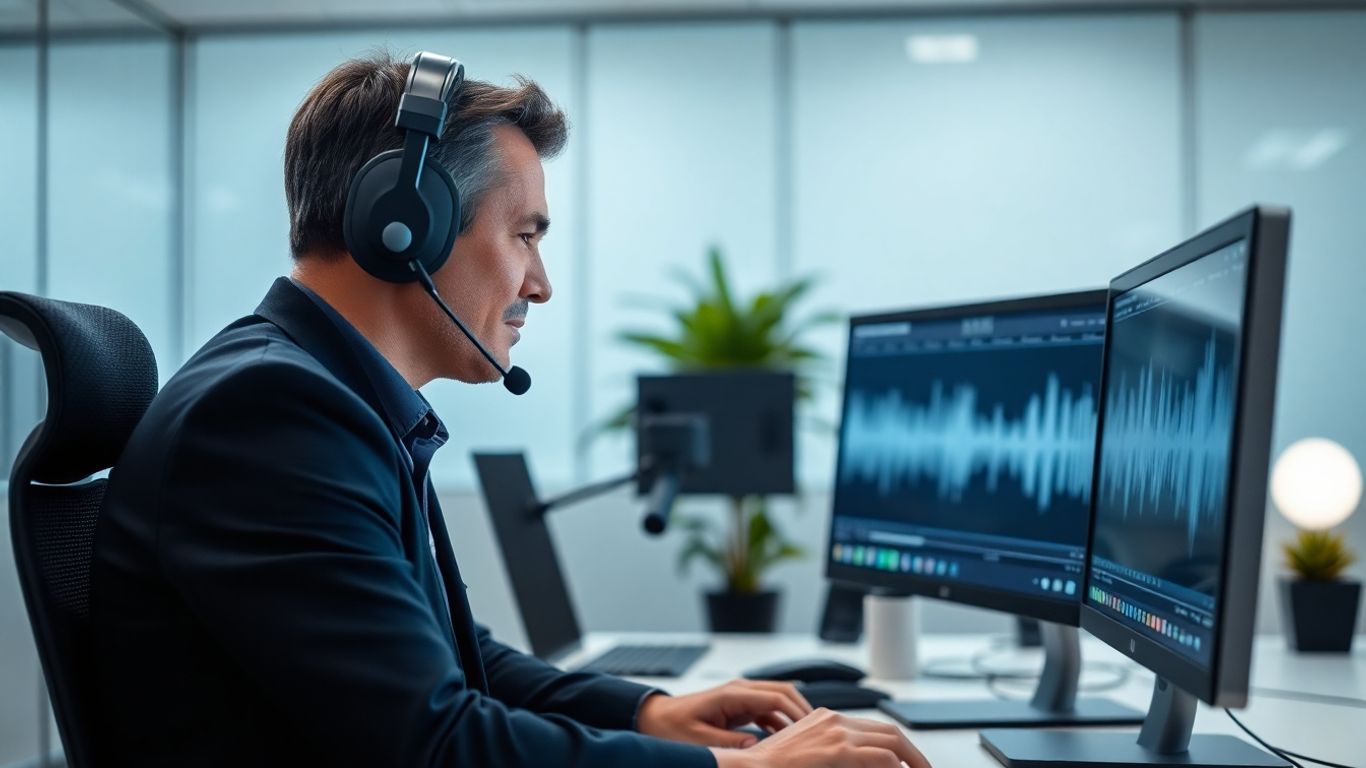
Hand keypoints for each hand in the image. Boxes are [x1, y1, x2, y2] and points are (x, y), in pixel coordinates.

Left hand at [637, 679, 812, 747]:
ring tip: (807, 739)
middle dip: (803, 710)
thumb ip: (729, 742)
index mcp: (732, 694)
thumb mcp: (699, 739)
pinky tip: (787, 741)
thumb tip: (757, 747)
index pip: (776, 697)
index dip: (797, 713)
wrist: (656, 718)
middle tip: (818, 733)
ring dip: (793, 717)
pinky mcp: (740, 706)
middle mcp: (740, 690)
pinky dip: (781, 722)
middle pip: (784, 692)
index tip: (812, 731)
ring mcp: (741, 696)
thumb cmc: (672, 726)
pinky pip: (768, 711)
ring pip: (779, 700)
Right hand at [710, 708, 931, 767]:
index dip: (898, 747)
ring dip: (913, 761)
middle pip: (889, 731)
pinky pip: (882, 758)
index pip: (874, 729)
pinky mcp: (838, 750)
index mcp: (826, 718)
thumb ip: (834, 755)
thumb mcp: (808, 755)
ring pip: (892, 741)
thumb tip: (864, 764)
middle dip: (913, 753)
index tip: (909, 763)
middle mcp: (834, 719)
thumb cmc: (772, 767)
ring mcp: (837, 732)